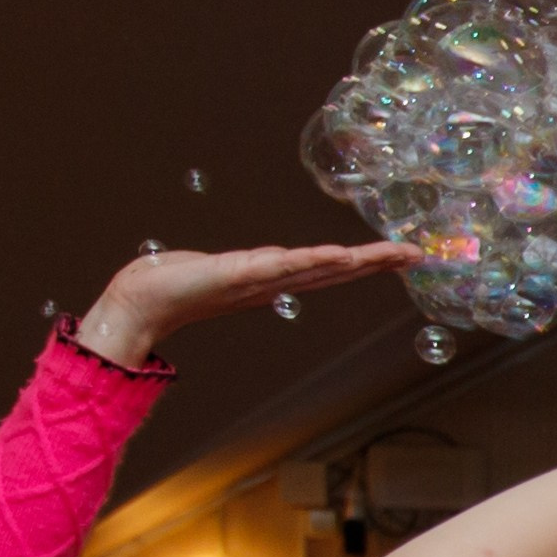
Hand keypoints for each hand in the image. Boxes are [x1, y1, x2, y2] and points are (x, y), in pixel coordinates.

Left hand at [76, 237, 415, 366]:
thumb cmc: (174, 284)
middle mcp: (274, 282)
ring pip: (318, 269)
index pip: (328, 268)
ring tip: (390, 255)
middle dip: (377, 262)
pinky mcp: (241, 275)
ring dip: (356, 262)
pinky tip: (336, 256)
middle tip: (415, 254)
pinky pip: (283, 266)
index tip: (400, 255)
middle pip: (335, 269)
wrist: (141, 302)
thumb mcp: (222, 270)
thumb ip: (248, 267)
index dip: (367, 262)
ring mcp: (261, 280)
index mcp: (274, 280)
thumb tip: (265, 262)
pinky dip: (311, 262)